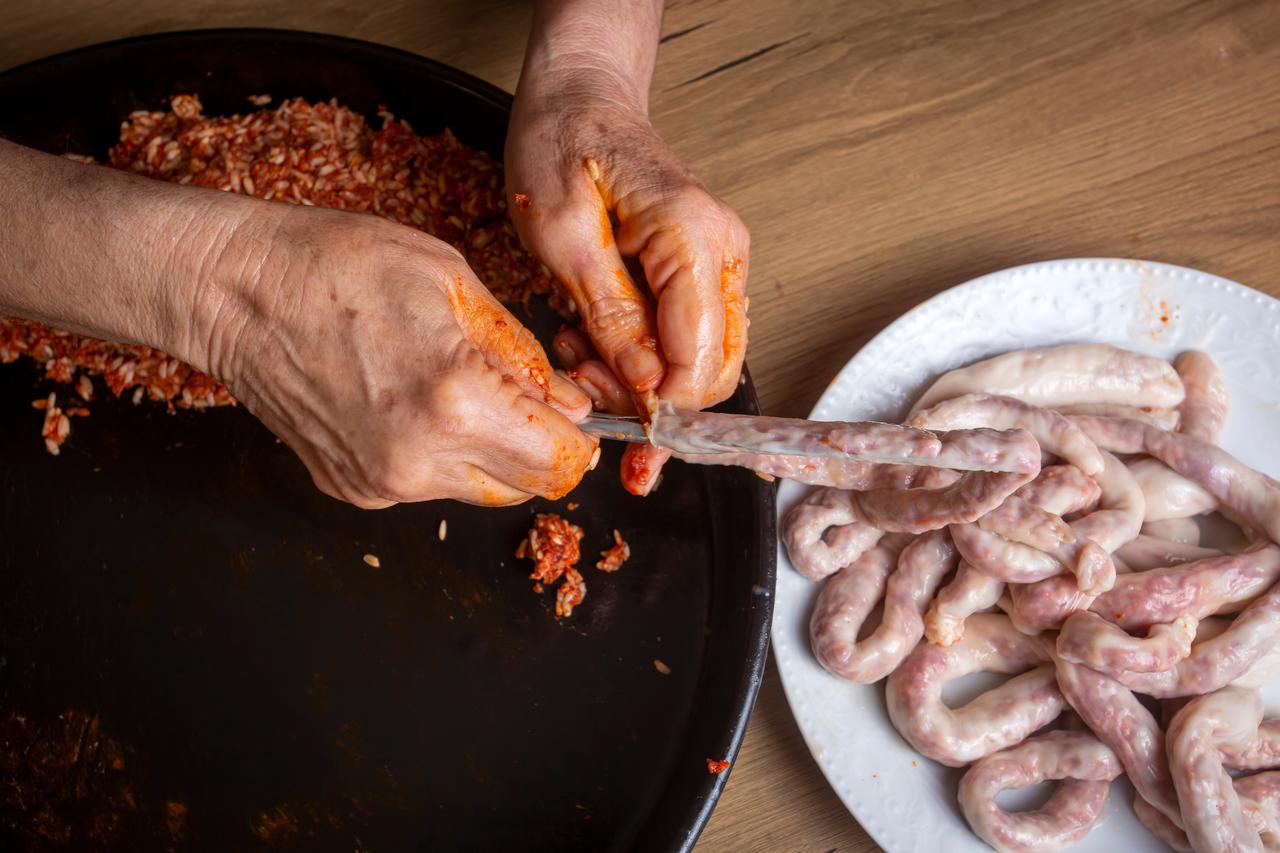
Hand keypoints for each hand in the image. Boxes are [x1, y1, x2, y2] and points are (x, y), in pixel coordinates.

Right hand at [192, 205, 596, 507]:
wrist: (234, 290)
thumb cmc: (339, 266)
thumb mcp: (454, 283)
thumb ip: (522, 354)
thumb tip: (568, 404)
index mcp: (456, 403)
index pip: (560, 462)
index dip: (577, 434)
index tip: (568, 405)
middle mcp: (419, 461)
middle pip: (526, 488)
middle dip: (540, 447)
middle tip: (521, 396)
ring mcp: (381, 483)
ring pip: (479, 490)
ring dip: (491, 452)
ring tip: (457, 389)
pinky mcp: (353, 488)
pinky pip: (428, 485)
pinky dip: (440, 454)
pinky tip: (411, 402)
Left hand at [506, 89, 749, 493]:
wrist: (579, 97)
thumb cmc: (561, 143)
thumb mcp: (561, 233)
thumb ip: (609, 314)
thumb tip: (646, 385)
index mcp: (693, 237)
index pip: (701, 360)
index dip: (659, 409)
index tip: (611, 425)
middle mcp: (722, 252)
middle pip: (715, 371)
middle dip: (652, 401)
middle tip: (583, 386)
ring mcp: (719, 262)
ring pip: (705, 362)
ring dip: (644, 381)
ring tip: (578, 353)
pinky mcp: (701, 271)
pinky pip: (689, 337)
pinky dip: (645, 358)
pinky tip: (595, 339)